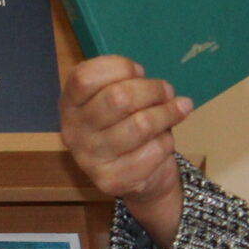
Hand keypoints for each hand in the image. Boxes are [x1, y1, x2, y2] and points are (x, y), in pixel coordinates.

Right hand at [60, 54, 190, 248]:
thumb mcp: (118, 98)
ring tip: (179, 109)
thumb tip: (158, 88)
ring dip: (167, 114)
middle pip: (117, 97)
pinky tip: (164, 141)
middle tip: (167, 91)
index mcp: (70, 104)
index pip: (85, 77)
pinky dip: (167, 142)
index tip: (139, 71)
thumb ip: (127, 84)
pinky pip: (153, 151)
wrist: (135, 177)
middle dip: (152, 89)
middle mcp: (73, 131)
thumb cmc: (125, 126)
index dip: (119, 67)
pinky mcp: (111, 181)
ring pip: (141, 124)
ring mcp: (89, 159)